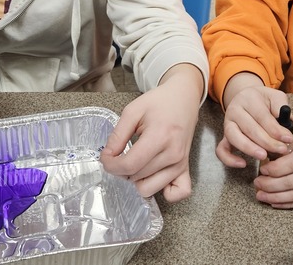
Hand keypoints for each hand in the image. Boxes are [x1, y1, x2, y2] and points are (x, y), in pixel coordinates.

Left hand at [100, 64, 202, 201]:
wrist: (183, 98)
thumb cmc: (159, 102)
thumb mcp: (132, 111)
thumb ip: (118, 135)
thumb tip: (107, 156)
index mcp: (159, 137)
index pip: (129, 165)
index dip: (111, 165)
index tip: (105, 157)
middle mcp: (173, 154)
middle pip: (136, 178)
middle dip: (121, 169)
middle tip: (120, 154)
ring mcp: (181, 164)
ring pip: (149, 188)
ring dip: (137, 179)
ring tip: (136, 162)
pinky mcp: (186, 168)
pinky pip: (178, 193)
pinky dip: (165, 192)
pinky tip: (154, 177)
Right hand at [215, 80, 292, 167]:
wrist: (245, 97)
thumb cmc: (263, 100)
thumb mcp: (275, 97)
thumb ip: (284, 108)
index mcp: (249, 99)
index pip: (262, 116)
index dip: (276, 129)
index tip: (288, 139)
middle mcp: (235, 110)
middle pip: (250, 128)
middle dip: (267, 142)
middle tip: (282, 150)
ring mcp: (227, 124)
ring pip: (234, 137)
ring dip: (249, 149)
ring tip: (264, 156)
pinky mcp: (224, 136)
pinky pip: (221, 149)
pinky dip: (229, 159)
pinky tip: (243, 164)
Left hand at [253, 135, 292, 208]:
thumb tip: (272, 160)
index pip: (291, 163)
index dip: (274, 169)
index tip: (262, 170)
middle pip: (291, 181)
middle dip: (270, 184)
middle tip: (258, 184)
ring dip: (275, 197)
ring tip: (262, 195)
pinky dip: (288, 204)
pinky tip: (276, 202)